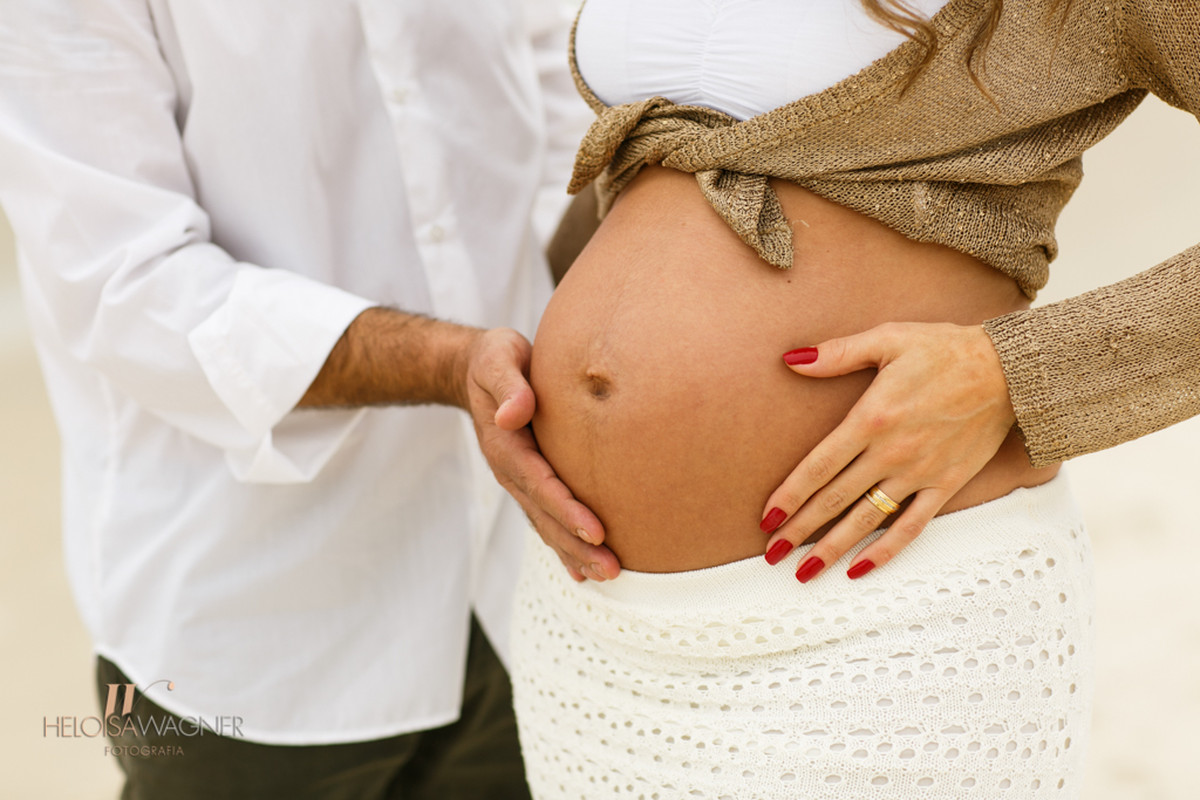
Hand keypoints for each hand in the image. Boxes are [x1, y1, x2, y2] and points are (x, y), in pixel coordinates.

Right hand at [463, 328, 618, 581]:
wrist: (475, 370)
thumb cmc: (495, 357)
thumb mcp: (497, 357)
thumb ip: (508, 383)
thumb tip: (515, 411)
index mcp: (505, 444)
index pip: (540, 483)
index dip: (566, 510)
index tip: (596, 531)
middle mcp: (510, 470)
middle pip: (545, 515)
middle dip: (576, 545)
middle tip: (611, 570)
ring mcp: (518, 480)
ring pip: (546, 524)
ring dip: (574, 552)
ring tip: (607, 577)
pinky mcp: (528, 481)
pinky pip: (546, 518)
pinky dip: (563, 546)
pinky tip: (582, 570)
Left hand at [760, 322, 1014, 581]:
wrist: (1008, 369)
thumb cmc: (944, 350)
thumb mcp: (887, 339)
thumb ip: (836, 353)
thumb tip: (791, 360)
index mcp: (871, 419)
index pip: (818, 467)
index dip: (789, 495)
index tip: (767, 518)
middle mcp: (891, 453)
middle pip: (834, 500)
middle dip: (800, 530)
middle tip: (773, 553)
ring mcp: (919, 473)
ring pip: (867, 520)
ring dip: (833, 548)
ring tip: (805, 571)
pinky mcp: (946, 485)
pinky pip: (911, 526)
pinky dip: (885, 550)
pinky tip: (860, 568)